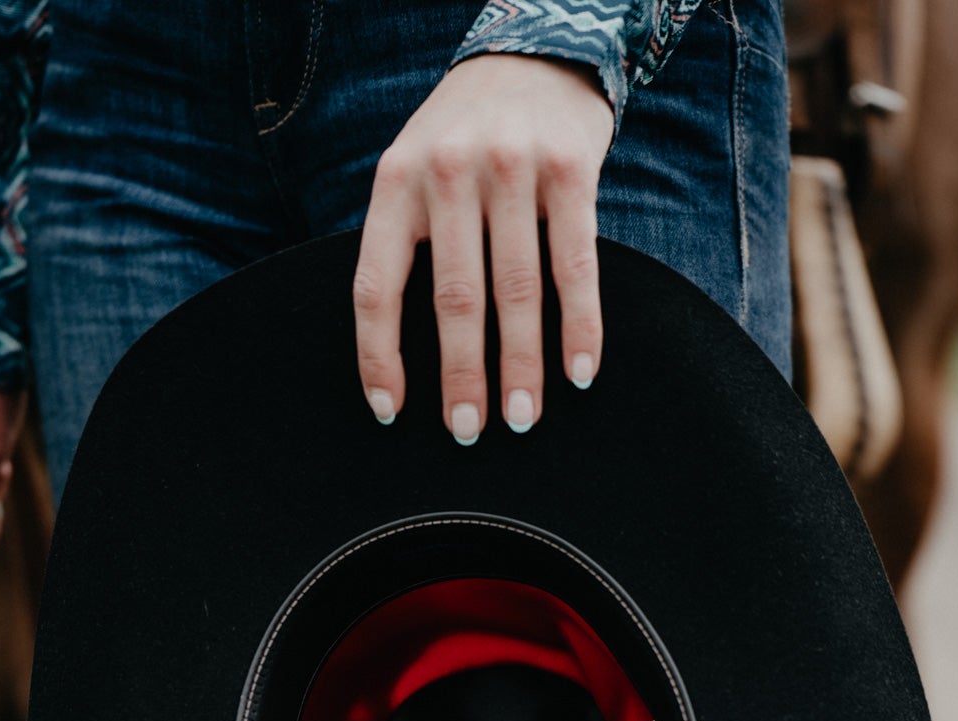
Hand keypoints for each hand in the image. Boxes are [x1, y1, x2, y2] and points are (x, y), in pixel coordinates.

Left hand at [354, 54, 614, 442]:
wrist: (536, 52)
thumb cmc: (466, 137)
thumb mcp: (415, 170)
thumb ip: (406, 240)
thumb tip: (401, 353)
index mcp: (396, 181)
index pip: (377, 287)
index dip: (378, 358)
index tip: (389, 414)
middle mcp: (449, 171)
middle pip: (454, 298)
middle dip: (462, 376)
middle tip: (468, 432)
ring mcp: (512, 167)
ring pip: (516, 290)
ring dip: (522, 366)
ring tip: (524, 419)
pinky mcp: (570, 168)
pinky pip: (575, 264)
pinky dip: (580, 326)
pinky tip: (580, 373)